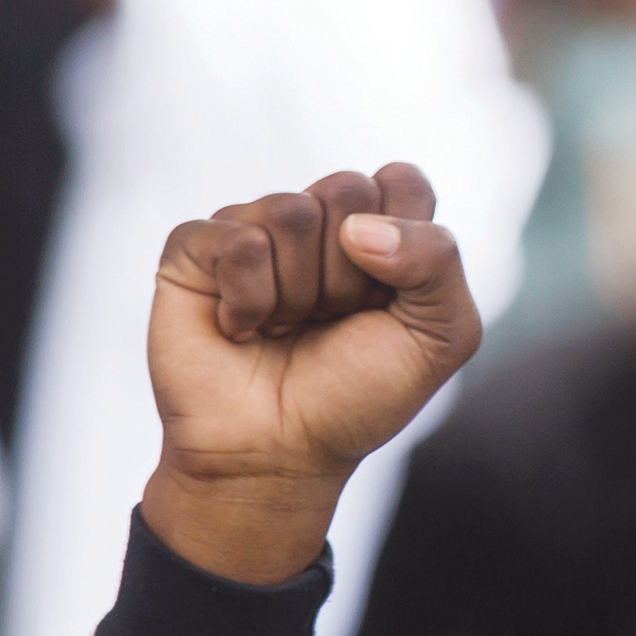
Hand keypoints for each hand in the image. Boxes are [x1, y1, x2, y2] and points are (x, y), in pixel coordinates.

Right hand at [140, 165, 481, 585]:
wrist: (279, 454)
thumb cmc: (357, 396)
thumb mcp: (439, 337)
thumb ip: (438, 261)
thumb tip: (359, 227)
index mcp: (378, 233)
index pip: (402, 181)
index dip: (404, 244)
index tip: (387, 302)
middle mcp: (315, 223)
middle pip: (347, 190)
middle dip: (350, 275)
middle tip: (331, 321)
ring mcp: (253, 230)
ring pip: (291, 213)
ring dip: (298, 294)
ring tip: (285, 330)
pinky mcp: (196, 249)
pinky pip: (236, 240)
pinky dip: (249, 300)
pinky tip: (241, 330)